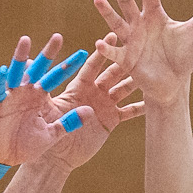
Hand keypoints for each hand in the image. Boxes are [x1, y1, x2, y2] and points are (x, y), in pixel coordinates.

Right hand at [0, 34, 91, 167]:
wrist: (2, 158)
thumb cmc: (25, 146)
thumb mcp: (51, 135)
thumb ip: (68, 123)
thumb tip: (90, 111)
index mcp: (40, 97)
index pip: (57, 77)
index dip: (68, 66)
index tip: (84, 53)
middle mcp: (27, 92)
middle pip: (39, 68)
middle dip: (48, 54)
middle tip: (58, 36)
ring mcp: (11, 96)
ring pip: (16, 73)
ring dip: (20, 57)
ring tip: (25, 40)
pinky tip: (3, 71)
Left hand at [45, 43, 145, 169]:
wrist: (57, 156)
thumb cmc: (48, 131)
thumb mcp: (45, 109)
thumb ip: (46, 91)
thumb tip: (36, 68)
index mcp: (79, 87)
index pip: (92, 65)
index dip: (102, 51)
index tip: (111, 35)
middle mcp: (94, 92)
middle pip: (113, 73)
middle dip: (126, 62)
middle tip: (141, 47)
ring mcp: (104, 105)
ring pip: (124, 89)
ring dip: (138, 81)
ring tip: (154, 71)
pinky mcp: (111, 120)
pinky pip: (129, 112)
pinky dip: (141, 107)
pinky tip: (156, 100)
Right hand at [93, 0, 192, 107]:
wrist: (174, 84)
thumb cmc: (184, 57)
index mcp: (155, 16)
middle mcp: (140, 25)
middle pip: (127, 0)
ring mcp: (132, 42)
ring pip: (117, 23)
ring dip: (107, 12)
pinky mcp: (127, 60)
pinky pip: (115, 53)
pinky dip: (107, 48)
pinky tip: (100, 42)